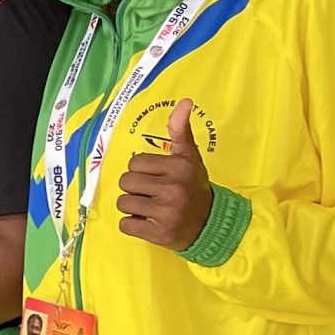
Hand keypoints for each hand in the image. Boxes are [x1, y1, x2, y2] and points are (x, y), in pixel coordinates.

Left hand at [118, 97, 212, 249]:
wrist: (211, 224)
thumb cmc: (193, 186)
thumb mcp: (190, 157)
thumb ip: (181, 130)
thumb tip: (184, 101)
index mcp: (179, 167)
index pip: (134, 163)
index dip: (141, 170)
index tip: (156, 177)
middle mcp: (173, 189)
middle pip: (126, 182)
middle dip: (135, 188)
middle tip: (153, 194)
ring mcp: (166, 213)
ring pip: (123, 203)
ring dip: (133, 207)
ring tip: (151, 208)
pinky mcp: (158, 234)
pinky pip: (126, 224)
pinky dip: (133, 225)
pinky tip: (150, 222)